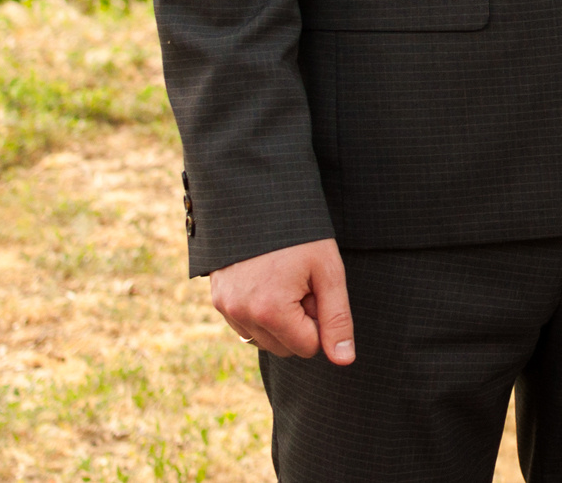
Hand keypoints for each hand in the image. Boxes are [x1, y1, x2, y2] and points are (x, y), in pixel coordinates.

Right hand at [209, 237, 354, 363]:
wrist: (259, 200)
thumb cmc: (301, 235)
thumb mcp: (328, 273)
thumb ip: (338, 319)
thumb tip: (344, 360)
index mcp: (270, 311)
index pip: (308, 347)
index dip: (320, 319)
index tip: (317, 288)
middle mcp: (242, 315)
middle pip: (285, 348)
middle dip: (300, 322)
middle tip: (302, 283)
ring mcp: (225, 308)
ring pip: (264, 340)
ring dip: (279, 320)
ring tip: (284, 280)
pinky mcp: (217, 300)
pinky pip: (245, 326)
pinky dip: (260, 313)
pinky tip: (267, 282)